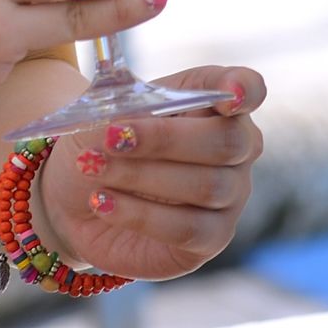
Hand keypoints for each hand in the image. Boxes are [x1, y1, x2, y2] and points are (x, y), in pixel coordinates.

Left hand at [34, 71, 268, 280]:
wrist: (78, 196)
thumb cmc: (103, 143)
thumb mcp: (107, 112)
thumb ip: (125, 105)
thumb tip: (126, 107)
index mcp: (218, 104)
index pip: (249, 89)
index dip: (244, 90)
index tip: (230, 94)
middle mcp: (237, 149)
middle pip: (227, 142)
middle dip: (165, 139)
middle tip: (111, 138)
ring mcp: (231, 196)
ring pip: (205, 186)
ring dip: (141, 176)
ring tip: (94, 168)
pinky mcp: (211, 238)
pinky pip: (186, 227)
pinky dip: (139, 214)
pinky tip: (103, 202)